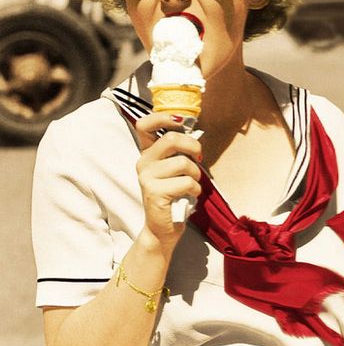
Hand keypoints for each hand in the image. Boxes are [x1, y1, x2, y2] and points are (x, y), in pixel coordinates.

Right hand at [135, 113, 201, 254]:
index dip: (163, 117)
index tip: (181, 120)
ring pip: (183, 163)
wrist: (163, 228)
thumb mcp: (174, 169)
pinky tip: (189, 196)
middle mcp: (143, 163)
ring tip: (192, 184)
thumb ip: (178, 151)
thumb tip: (195, 133)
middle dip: (192, 145)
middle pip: (171, 138)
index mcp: (147, 153)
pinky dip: (195, 189)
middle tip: (198, 157)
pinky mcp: (155, 192)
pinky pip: (186, 182)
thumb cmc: (173, 196)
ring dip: (196, 174)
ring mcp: (147, 177)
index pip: (144, 124)